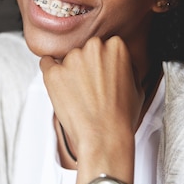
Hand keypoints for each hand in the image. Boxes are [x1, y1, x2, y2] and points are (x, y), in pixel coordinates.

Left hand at [39, 35, 145, 183]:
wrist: (104, 137)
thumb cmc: (121, 116)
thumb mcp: (137, 85)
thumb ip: (126, 65)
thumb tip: (117, 60)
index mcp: (116, 46)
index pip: (103, 46)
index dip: (102, 63)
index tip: (101, 75)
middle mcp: (93, 47)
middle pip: (84, 50)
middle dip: (85, 65)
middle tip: (90, 86)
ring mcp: (71, 58)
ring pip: (66, 58)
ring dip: (69, 71)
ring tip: (79, 94)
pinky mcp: (53, 72)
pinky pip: (46, 63)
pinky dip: (51, 73)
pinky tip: (60, 86)